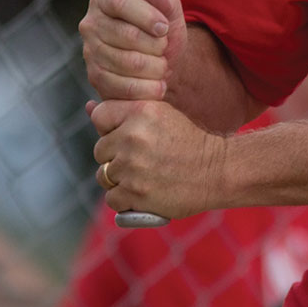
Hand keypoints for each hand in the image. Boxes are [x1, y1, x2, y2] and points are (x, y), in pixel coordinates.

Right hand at [79, 0, 185, 101]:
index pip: (120, 2)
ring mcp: (90, 52)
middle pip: (127, 35)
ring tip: (162, 65)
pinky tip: (157, 84)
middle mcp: (91, 25)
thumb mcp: (169, 12)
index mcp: (104, 1)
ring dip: (155, 67)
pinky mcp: (95, 78)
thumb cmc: (161, 33)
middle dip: (156, 45)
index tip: (164, 28)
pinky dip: (147, 88)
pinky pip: (124, 86)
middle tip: (164, 49)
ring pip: (129, 62)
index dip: (146, 15)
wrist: (161, 65)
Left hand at [91, 97, 230, 219]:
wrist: (219, 171)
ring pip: (104, 176)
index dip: (112, 129)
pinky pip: (112, 198)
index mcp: (141, 111)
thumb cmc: (189, 143)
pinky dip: (126, 200)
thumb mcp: (161, 116)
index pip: (100, 116)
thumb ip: (125, 112)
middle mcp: (133, 136)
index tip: (131, 137)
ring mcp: (133, 166)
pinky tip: (146, 192)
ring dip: (120, 181)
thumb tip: (88, 106)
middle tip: (144, 161)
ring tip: (146, 177)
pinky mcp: (135, 192)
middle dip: (116, 158)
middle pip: (100, 150)